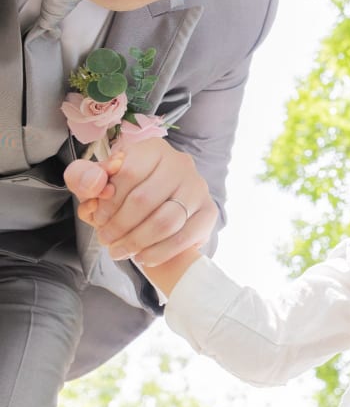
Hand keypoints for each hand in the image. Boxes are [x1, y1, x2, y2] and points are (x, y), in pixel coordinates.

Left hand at [65, 138, 214, 267]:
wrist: (158, 210)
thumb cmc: (124, 193)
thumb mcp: (97, 181)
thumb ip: (84, 177)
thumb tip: (94, 184)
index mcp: (153, 149)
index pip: (127, 173)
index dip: (107, 201)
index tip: (97, 218)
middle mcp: (180, 163)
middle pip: (145, 199)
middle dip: (119, 226)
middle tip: (106, 240)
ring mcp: (198, 188)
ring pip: (166, 221)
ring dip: (137, 242)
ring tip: (121, 251)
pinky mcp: (209, 212)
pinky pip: (184, 237)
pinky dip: (159, 252)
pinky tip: (143, 257)